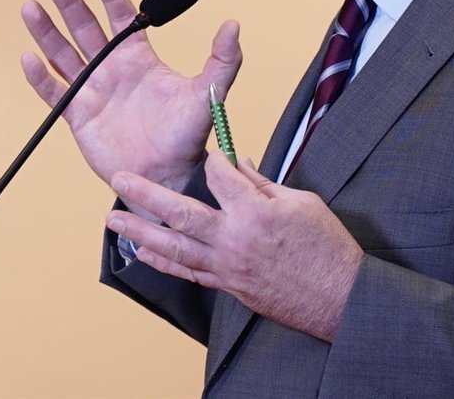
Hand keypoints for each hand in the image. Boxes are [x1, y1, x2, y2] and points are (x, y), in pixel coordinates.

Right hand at [21, 0, 241, 194]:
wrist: (167, 176)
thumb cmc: (188, 136)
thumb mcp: (208, 95)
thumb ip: (222, 61)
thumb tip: (233, 25)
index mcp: (139, 58)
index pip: (122, 18)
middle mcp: (112, 68)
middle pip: (85, 28)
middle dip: (70, 3)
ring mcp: (92, 90)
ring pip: (63, 54)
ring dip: (47, 31)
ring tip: (31, 7)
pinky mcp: (78, 115)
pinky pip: (55, 92)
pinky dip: (41, 77)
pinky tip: (29, 57)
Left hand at [106, 152, 362, 341]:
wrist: (340, 298)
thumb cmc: (327, 247)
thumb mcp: (302, 202)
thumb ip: (263, 183)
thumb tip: (240, 163)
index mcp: (255, 210)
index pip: (219, 174)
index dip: (216, 160)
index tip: (216, 155)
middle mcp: (234, 238)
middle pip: (179, 211)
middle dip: (144, 193)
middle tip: (118, 179)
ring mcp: (227, 266)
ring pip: (174, 247)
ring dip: (140, 232)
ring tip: (113, 220)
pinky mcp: (228, 286)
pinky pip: (188, 272)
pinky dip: (163, 262)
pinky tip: (142, 252)